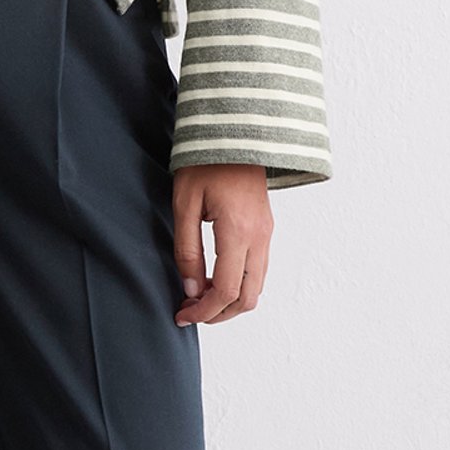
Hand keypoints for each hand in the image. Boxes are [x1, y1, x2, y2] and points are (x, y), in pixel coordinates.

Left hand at [172, 163, 272, 323]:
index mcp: (238, 231)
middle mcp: (259, 238)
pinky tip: (214, 278)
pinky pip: (258, 270)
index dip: (203, 311)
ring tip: (199, 296)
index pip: (227, 290)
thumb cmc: (204, 164)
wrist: (234, 134)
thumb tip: (191, 290)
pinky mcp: (266, 230)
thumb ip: (187, 251)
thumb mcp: (184, 205)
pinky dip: (239, 285)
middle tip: (190, 311)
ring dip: (229, 301)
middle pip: (247, 298)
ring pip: (256, 287)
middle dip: (218, 314)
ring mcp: (267, 234)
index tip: (182, 315)